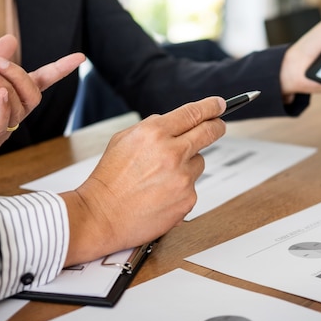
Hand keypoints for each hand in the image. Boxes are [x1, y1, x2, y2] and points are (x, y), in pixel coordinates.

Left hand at [0, 35, 84, 175]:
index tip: (79, 56)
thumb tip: (12, 39)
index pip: (39, 83)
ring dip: (6, 84)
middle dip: (18, 74)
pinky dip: (4, 108)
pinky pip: (3, 126)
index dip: (59, 70)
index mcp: (8, 98)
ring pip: (20, 108)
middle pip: (32, 95)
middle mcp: (8, 114)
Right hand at [61, 96, 226, 265]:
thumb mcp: (123, 140)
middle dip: (217, 126)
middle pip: (210, 132)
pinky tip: (160, 194)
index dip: (212, 106)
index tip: (220, 104)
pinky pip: (192, 186)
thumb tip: (177, 123)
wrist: (101, 216)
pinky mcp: (188, 199)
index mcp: (154, 133)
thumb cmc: (109, 180)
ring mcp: (183, 178)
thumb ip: (152, 128)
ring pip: (199, 161)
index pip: (194, 112)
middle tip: (218, 125)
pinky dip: (180, 188)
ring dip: (187, 164)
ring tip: (161, 176)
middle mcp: (172, 153)